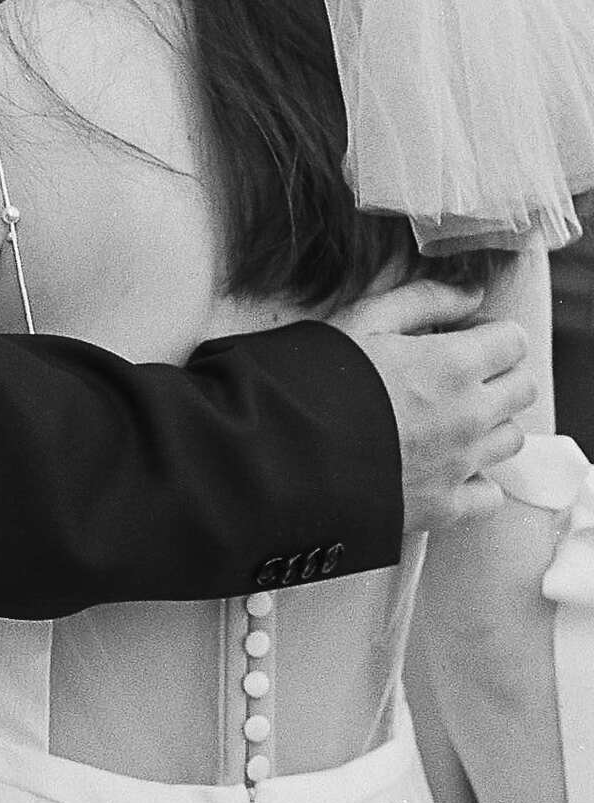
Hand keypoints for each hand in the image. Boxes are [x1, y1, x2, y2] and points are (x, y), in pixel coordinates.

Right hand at [333, 276, 536, 531]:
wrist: (279, 454)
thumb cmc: (312, 381)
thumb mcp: (361, 320)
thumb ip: (423, 300)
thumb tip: (472, 294)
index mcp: (453, 365)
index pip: (513, 341)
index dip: (490, 334)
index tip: (463, 338)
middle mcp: (468, 416)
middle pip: (522, 389)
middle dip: (499, 376)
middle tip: (457, 377)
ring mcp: (459, 465)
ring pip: (510, 439)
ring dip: (489, 425)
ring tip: (446, 421)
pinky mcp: (441, 508)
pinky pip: (488, 495)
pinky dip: (476, 480)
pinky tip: (445, 467)